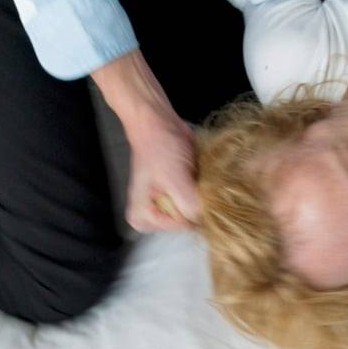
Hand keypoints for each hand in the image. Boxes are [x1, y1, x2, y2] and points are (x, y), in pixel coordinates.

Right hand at [92, 50, 199, 231]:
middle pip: (188, 221)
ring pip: (195, 210)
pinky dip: (203, 189)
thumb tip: (205, 219)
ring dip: (202, 194)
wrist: (158, 122)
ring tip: (195, 174)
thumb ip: (188, 205)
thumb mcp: (174, 178)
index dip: (192, 208)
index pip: (181, 226)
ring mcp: (167, 205)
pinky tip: (199, 174)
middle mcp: (153, 217)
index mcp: (142, 218)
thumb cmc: (158, 147)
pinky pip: (197, 199)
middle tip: (193, 178)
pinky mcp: (178, 194)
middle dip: (197, 201)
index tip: (191, 186)